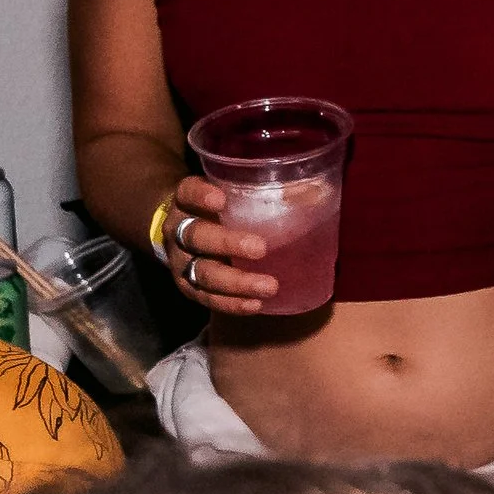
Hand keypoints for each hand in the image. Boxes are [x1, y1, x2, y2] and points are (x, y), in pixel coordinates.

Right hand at [156, 175, 277, 313]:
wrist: (187, 232)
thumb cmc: (222, 207)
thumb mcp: (234, 192)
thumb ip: (264, 189)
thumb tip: (316, 190)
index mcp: (186, 201)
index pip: (187, 193)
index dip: (200, 196)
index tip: (221, 199)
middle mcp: (177, 231)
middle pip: (196, 236)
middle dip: (227, 243)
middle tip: (260, 248)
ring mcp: (180, 262)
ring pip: (202, 273)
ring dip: (236, 282)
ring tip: (269, 286)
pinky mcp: (188, 288)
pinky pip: (207, 298)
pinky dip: (231, 303)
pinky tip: (255, 304)